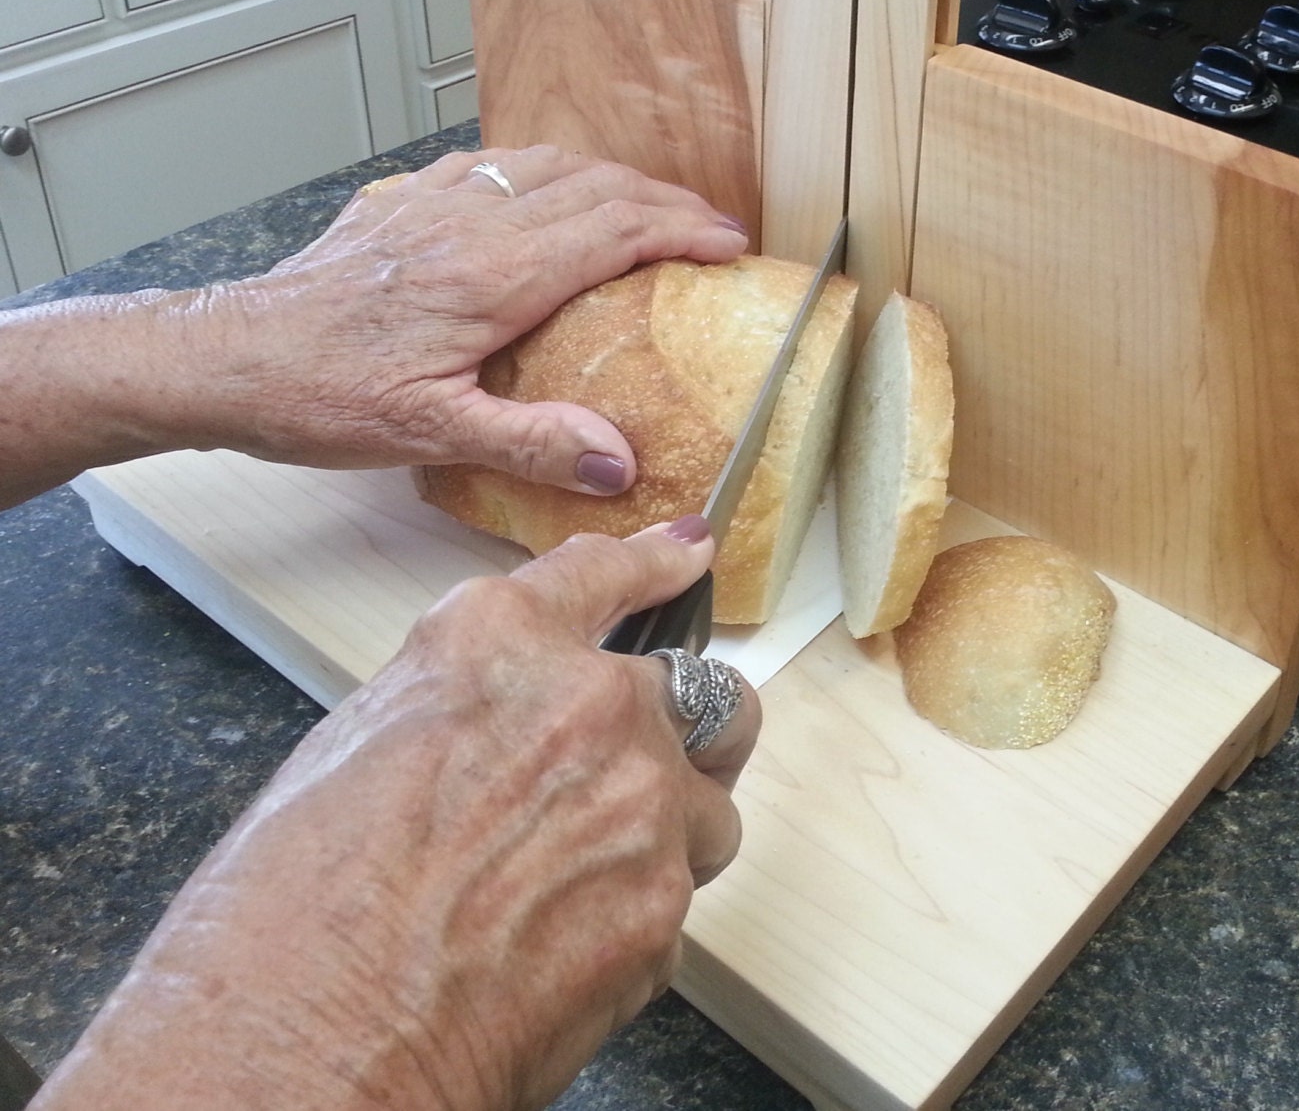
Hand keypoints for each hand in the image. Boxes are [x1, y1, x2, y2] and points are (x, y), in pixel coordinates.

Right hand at [33, 518, 759, 1110]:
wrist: (310, 1039)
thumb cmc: (294, 906)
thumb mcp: (365, 743)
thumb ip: (470, 705)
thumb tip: (514, 724)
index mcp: (494, 641)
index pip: (601, 575)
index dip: (654, 564)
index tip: (687, 556)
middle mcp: (586, 699)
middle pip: (695, 690)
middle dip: (674, 732)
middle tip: (624, 784)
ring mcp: (640, 795)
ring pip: (707, 800)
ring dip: (666, 831)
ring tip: (575, 886)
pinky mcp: (665, 896)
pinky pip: (681, 889)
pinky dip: (638, 911)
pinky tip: (560, 944)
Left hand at [169, 146, 746, 489]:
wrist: (230, 356)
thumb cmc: (321, 395)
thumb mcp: (431, 434)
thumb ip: (533, 442)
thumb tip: (622, 461)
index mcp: (496, 276)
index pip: (616, 229)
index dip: (684, 231)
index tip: (730, 245)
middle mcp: (475, 223)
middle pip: (597, 186)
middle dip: (667, 201)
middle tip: (712, 227)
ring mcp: (437, 202)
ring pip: (549, 163)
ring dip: (612, 178)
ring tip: (649, 205)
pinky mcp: (404, 202)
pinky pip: (495, 162)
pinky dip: (545, 168)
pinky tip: (546, 185)